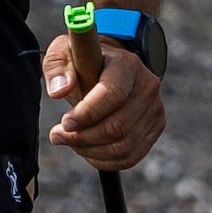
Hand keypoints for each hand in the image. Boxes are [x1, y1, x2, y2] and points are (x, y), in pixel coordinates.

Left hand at [42, 30, 165, 171]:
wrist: (108, 65)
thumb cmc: (83, 60)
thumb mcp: (63, 53)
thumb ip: (57, 67)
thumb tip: (59, 91)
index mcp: (127, 64)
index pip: (112, 95)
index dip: (87, 114)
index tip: (64, 122)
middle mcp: (147, 86)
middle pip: (117, 127)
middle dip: (82, 137)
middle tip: (58, 135)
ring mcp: (154, 109)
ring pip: (122, 147)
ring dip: (89, 150)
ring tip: (69, 140)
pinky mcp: (155, 127)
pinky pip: (129, 157)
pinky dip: (103, 160)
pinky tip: (86, 148)